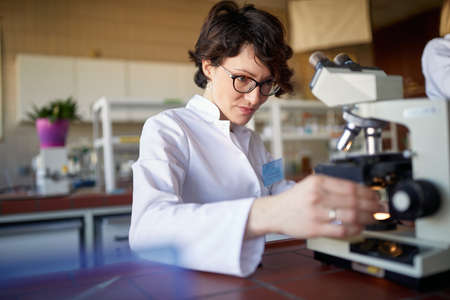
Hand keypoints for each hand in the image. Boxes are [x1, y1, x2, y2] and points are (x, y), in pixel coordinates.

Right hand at [246, 175, 380, 238]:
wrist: (274, 212)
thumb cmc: (294, 200)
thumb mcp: (310, 185)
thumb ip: (332, 186)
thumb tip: (359, 191)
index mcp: (318, 182)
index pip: (350, 186)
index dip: (368, 192)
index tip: (376, 195)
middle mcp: (317, 196)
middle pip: (354, 200)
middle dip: (373, 205)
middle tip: (382, 207)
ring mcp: (317, 213)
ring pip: (351, 215)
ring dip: (368, 217)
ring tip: (375, 218)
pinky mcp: (316, 228)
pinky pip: (342, 230)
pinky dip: (355, 229)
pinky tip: (360, 228)